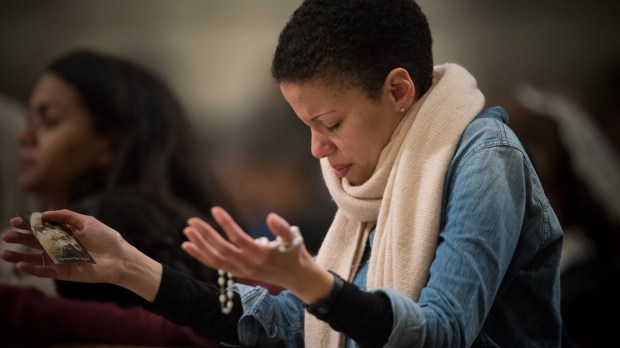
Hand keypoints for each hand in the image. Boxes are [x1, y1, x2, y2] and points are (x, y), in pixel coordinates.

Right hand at [1, 209, 128, 283]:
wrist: (119, 258)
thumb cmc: (106, 238)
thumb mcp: (87, 222)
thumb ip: (66, 216)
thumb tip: (44, 213)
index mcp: (65, 233)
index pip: (42, 228)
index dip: (28, 225)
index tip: (16, 221)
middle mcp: (60, 246)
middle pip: (35, 243)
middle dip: (20, 239)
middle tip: (7, 236)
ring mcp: (60, 260)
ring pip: (35, 258)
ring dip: (19, 256)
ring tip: (5, 253)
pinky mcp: (63, 272)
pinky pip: (44, 271)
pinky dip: (32, 269)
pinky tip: (21, 264)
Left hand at [182, 206, 332, 302]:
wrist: (296, 278)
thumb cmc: (295, 254)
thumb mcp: (294, 239)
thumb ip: (283, 228)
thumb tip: (270, 216)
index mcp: (261, 255)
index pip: (238, 239)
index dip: (226, 224)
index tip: (214, 210)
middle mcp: (248, 265)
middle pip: (222, 250)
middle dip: (206, 235)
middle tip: (192, 220)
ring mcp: (242, 271)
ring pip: (216, 260)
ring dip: (200, 246)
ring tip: (187, 231)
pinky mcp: (238, 273)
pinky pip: (216, 265)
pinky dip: (201, 256)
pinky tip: (188, 246)